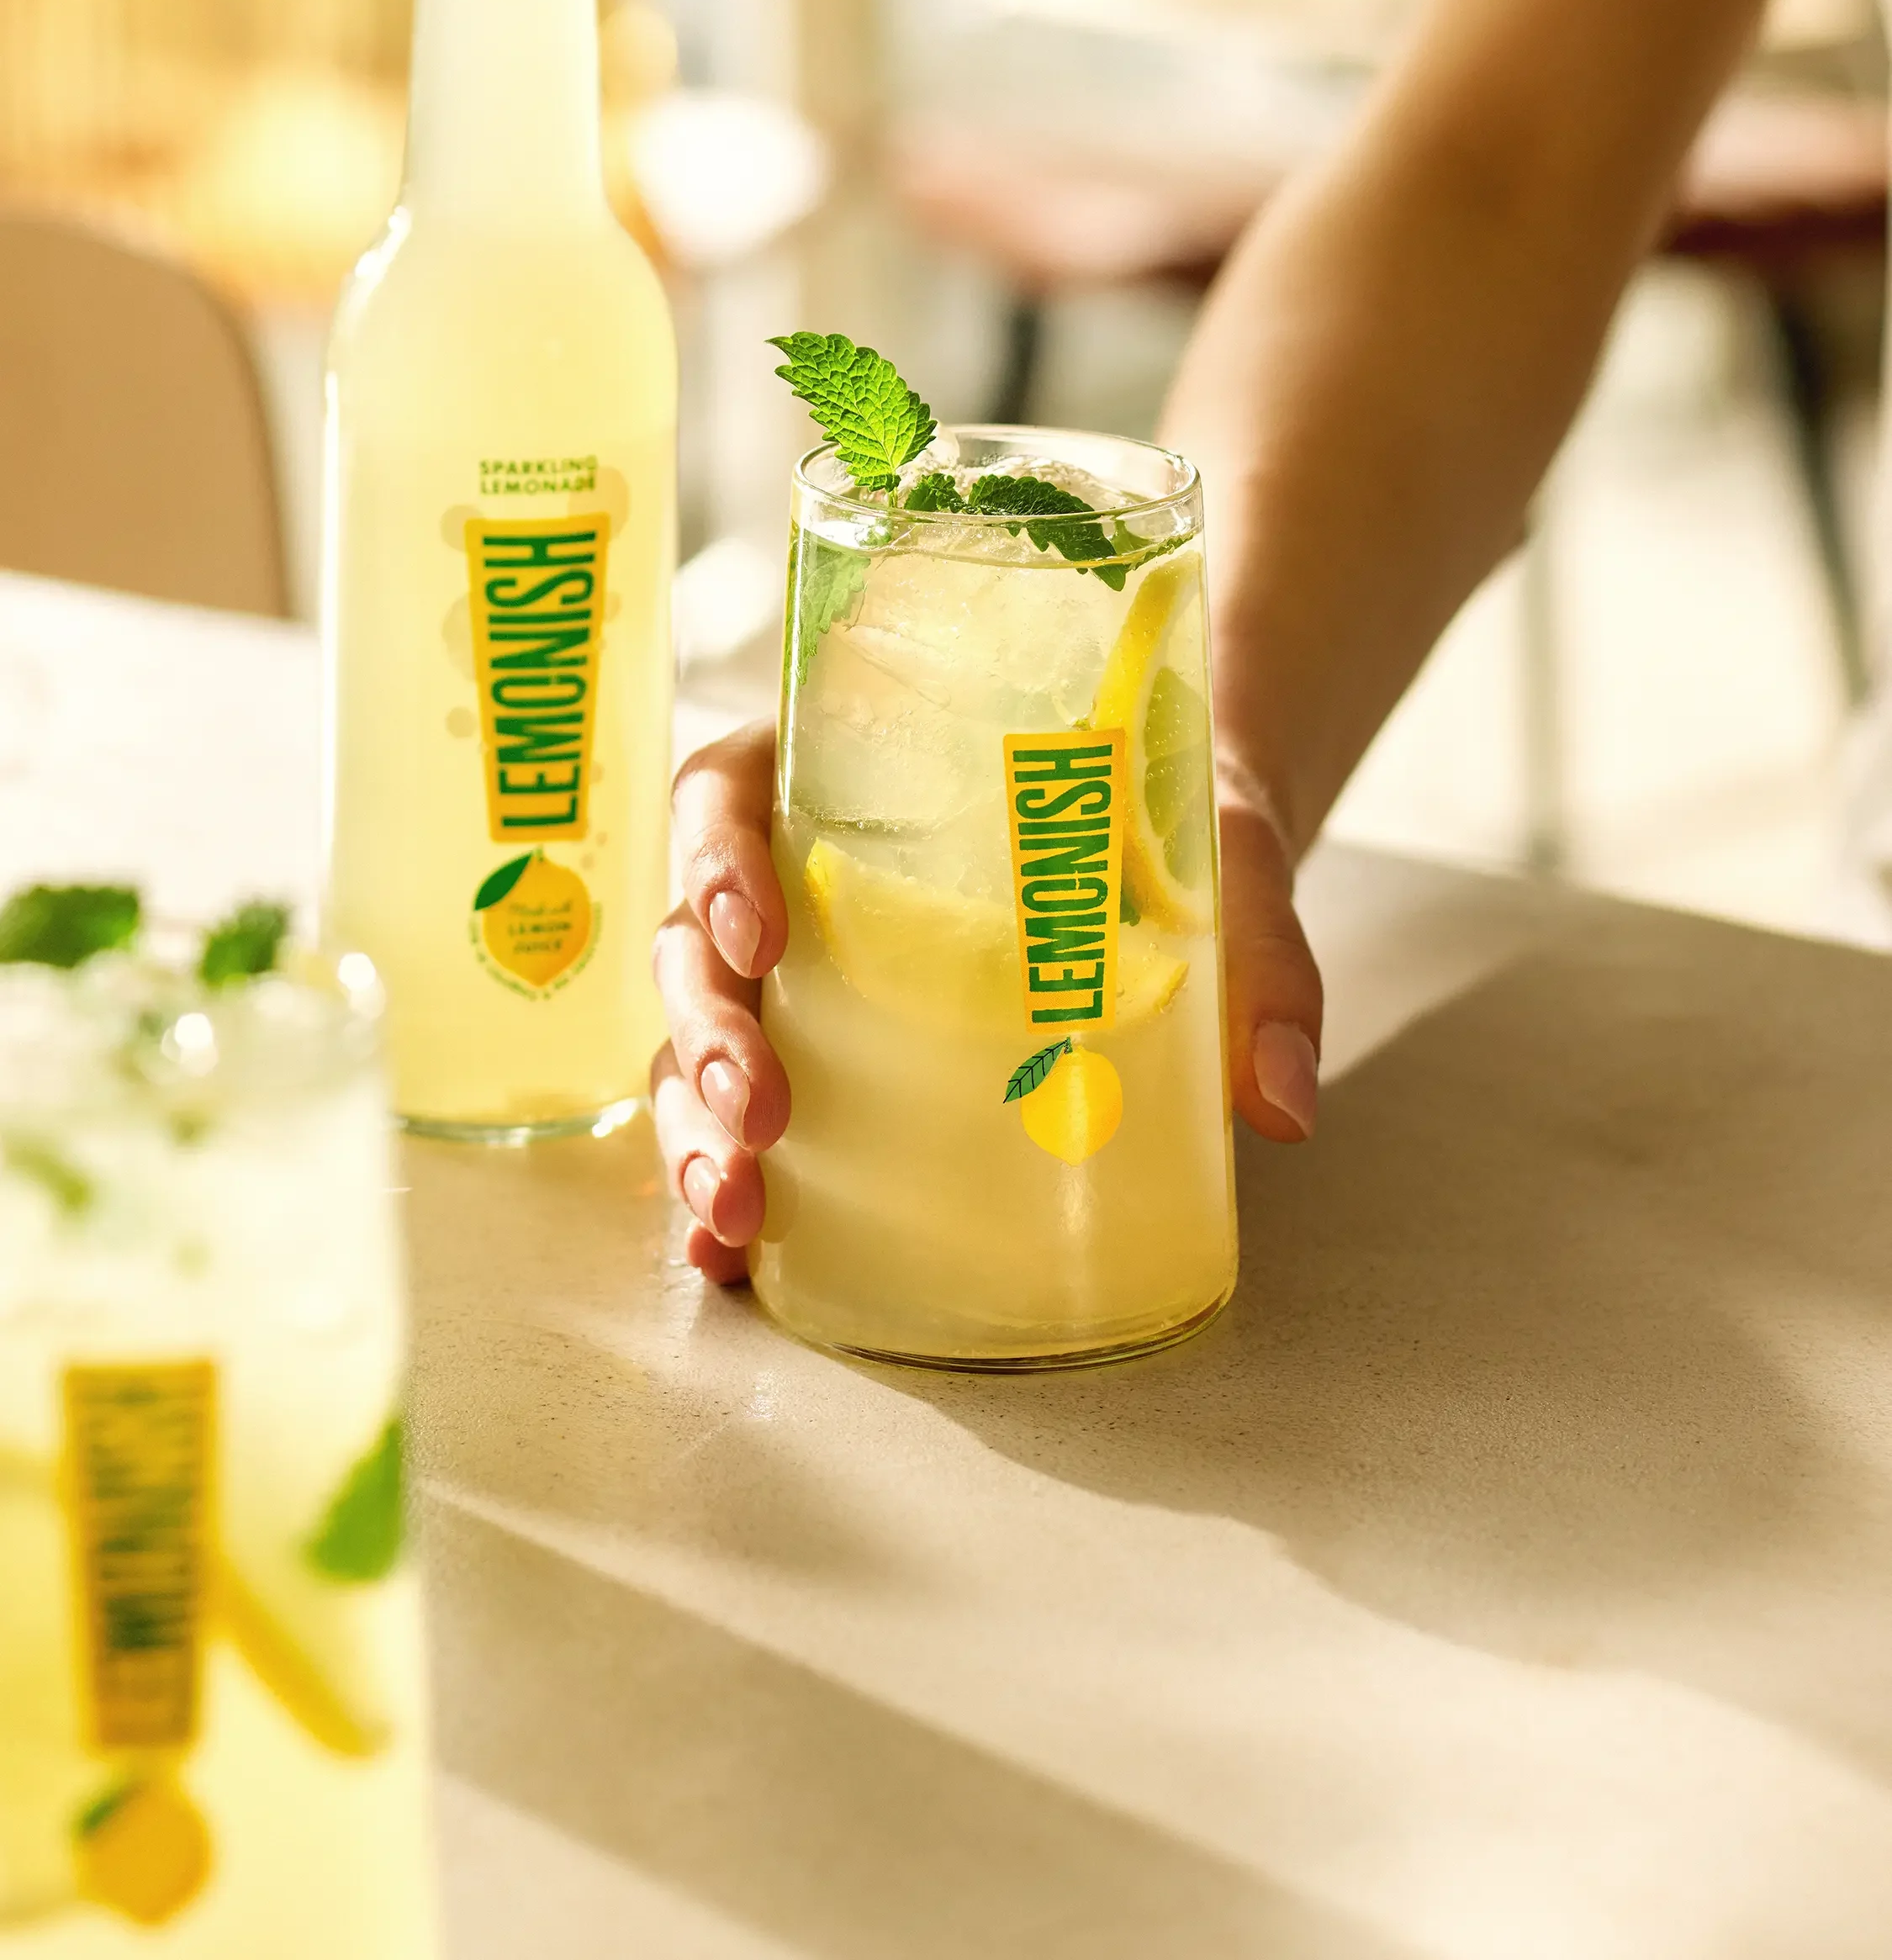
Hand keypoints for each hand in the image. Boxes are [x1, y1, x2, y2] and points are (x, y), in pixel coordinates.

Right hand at [653, 725, 1323, 1284]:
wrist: (1186, 863)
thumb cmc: (1171, 833)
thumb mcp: (1222, 862)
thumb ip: (1261, 961)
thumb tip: (1284, 1103)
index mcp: (844, 779)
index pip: (728, 795)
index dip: (715, 859)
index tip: (759, 928)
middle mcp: (791, 875)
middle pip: (694, 940)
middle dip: (704, 1031)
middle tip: (762, 1107)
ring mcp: (795, 977)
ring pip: (690, 1038)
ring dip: (694, 1124)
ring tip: (738, 1212)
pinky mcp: (820, 1060)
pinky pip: (735, 1112)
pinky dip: (716, 1180)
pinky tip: (732, 1256)